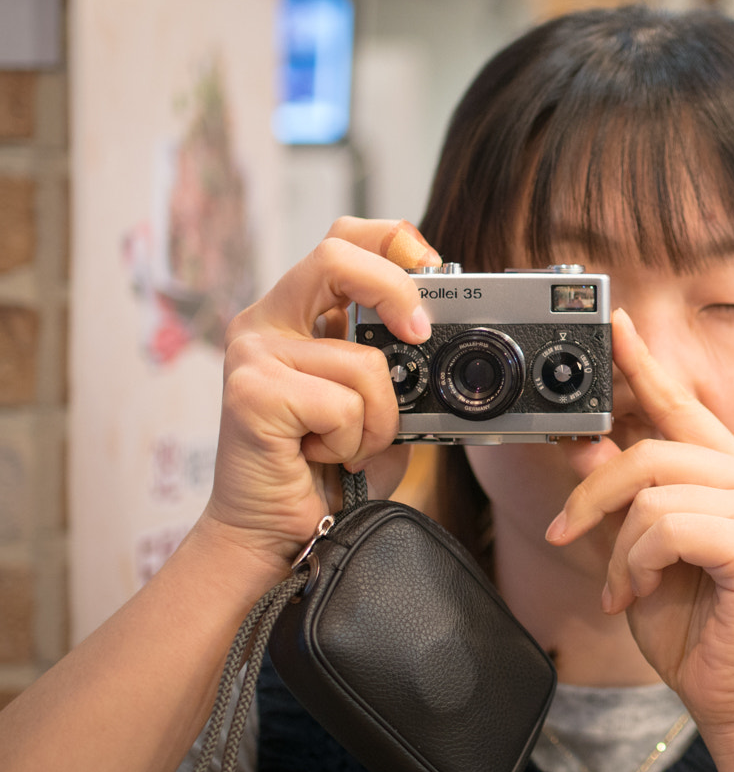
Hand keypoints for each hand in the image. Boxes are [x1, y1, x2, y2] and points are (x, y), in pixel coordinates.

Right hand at [199, 217, 438, 585]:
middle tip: (420, 335)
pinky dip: (354, 441)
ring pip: (363, 359)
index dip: (393, 240)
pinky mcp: (250, 394)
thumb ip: (399, 361)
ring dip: (381, 418)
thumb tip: (445, 332)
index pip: (344, 238)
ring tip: (350, 445)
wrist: (279, 533)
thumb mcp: (380, 402)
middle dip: (396, 290)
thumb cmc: (331, 469)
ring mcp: (252, 354)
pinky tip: (322, 456)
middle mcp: (266, 321)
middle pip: (336, 255)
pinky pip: (342, 405)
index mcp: (300, 313)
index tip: (434, 270)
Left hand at [546, 309, 733, 732]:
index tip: (616, 324)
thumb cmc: (693, 623)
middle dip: (594, 493)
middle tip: (563, 533)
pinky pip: (668, 527)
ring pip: (654, 492)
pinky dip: (638, 564)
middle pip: (652, 449)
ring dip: (619, 548)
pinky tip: (642, 594)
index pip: (685, 406)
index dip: (646, 365)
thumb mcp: (641, 546)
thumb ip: (625, 494)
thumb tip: (588, 442)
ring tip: (626, 586)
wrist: (732, 694)